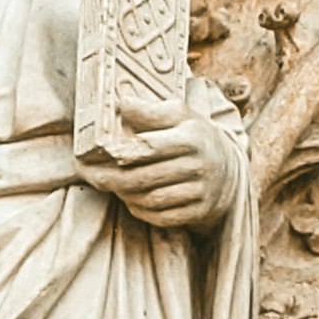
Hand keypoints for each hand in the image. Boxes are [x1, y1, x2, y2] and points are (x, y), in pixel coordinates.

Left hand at [80, 107, 236, 234]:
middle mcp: (199, 166)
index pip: (149, 147)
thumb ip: (151, 110)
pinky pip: (160, 217)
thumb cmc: (196, 137)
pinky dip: (139, 210)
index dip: (120, 152)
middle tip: (88, 174)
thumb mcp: (180, 115)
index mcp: (192, 138)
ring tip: (107, 184)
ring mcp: (201, 192)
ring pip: (150, 199)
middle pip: (144, 177)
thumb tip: (122, 102)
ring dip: (123, 194)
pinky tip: (128, 199)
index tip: (96, 154)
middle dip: (110, 178)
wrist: (230, 170)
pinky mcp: (199, 212)